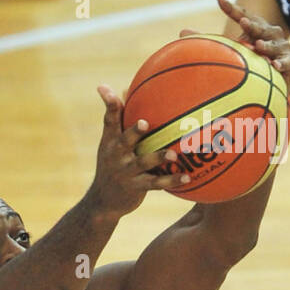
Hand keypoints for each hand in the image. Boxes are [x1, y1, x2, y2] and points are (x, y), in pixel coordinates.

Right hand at [89, 85, 188, 215]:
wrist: (102, 201)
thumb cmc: (111, 165)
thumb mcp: (110, 144)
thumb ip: (118, 119)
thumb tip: (124, 87)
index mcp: (110, 142)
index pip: (109, 120)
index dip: (109, 105)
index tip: (109, 90)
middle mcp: (115, 155)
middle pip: (124, 141)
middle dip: (133, 132)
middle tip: (144, 123)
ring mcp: (125, 172)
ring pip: (143, 163)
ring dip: (158, 158)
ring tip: (172, 155)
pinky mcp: (136, 188)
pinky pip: (156, 183)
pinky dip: (171, 180)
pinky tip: (187, 177)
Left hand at [216, 0, 289, 90]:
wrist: (272, 80)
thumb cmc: (250, 60)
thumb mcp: (230, 50)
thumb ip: (210, 41)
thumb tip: (181, 32)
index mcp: (254, 27)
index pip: (242, 15)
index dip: (230, 8)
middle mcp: (269, 33)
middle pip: (259, 26)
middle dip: (252, 24)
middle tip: (242, 22)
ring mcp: (281, 46)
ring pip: (273, 43)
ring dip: (266, 44)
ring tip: (258, 45)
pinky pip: (286, 61)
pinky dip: (281, 63)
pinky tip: (274, 66)